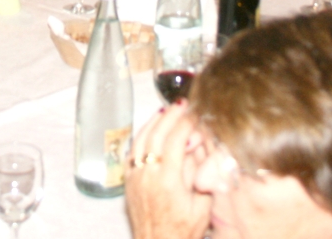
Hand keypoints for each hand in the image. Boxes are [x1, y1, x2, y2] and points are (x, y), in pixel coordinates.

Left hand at [125, 103, 210, 238]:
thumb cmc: (182, 231)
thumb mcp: (202, 205)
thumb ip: (200, 173)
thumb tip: (198, 146)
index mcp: (168, 179)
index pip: (176, 139)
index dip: (187, 123)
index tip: (197, 113)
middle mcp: (148, 174)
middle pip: (157, 134)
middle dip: (170, 116)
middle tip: (182, 104)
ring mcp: (136, 176)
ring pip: (141, 139)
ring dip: (154, 122)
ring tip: (166, 110)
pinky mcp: (129, 181)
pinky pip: (133, 151)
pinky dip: (142, 136)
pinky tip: (150, 130)